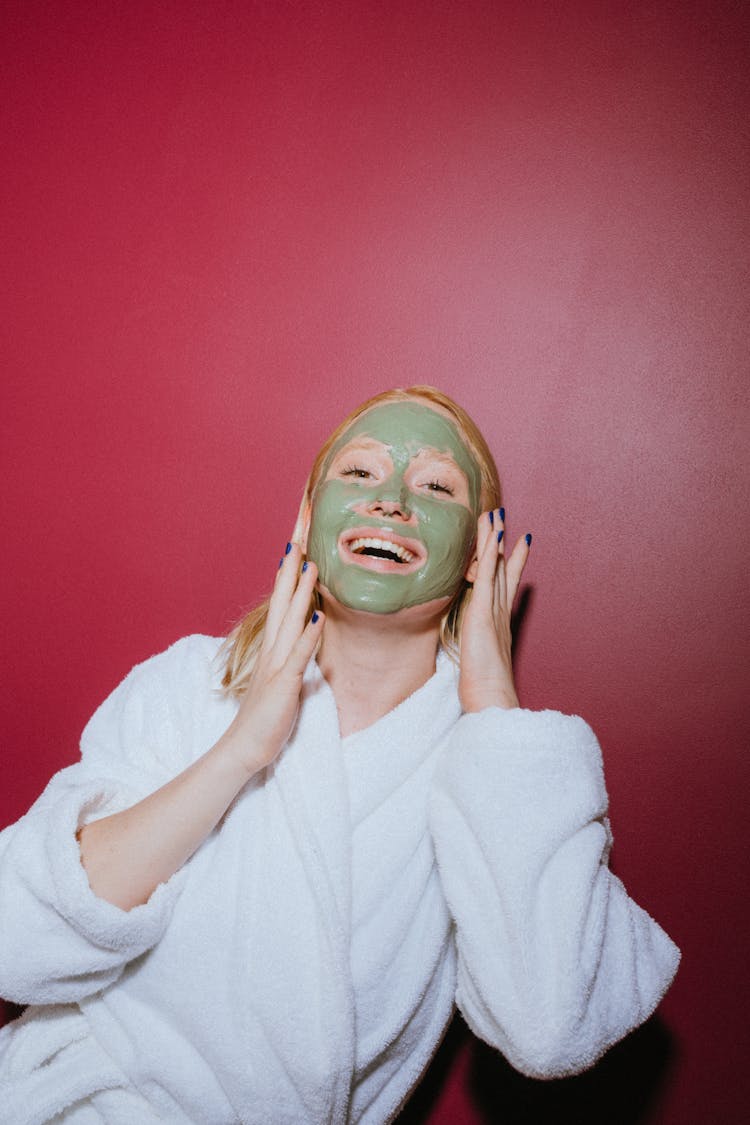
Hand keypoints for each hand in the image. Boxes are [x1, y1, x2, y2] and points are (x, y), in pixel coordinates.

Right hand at [221, 543, 324, 775]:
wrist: (243, 746)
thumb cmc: (265, 715)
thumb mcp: (284, 679)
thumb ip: (297, 655)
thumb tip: (312, 634)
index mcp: (273, 647)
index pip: (282, 603)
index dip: (289, 574)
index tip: (297, 546)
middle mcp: (273, 649)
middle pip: (283, 601)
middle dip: (292, 569)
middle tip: (299, 537)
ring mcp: (276, 665)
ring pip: (290, 621)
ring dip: (300, 592)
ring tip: (311, 565)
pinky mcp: (283, 684)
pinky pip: (298, 657)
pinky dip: (308, 636)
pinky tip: (317, 616)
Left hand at [458, 509, 529, 711]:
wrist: (491, 697)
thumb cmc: (483, 687)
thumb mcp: (476, 660)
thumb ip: (475, 647)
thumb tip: (471, 642)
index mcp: (497, 622)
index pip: (502, 585)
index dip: (509, 563)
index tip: (515, 543)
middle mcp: (498, 611)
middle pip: (500, 569)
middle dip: (500, 543)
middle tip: (501, 518)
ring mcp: (494, 610)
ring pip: (495, 567)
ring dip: (495, 539)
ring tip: (496, 515)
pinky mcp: (484, 612)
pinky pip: (488, 576)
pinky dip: (491, 554)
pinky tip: (493, 536)